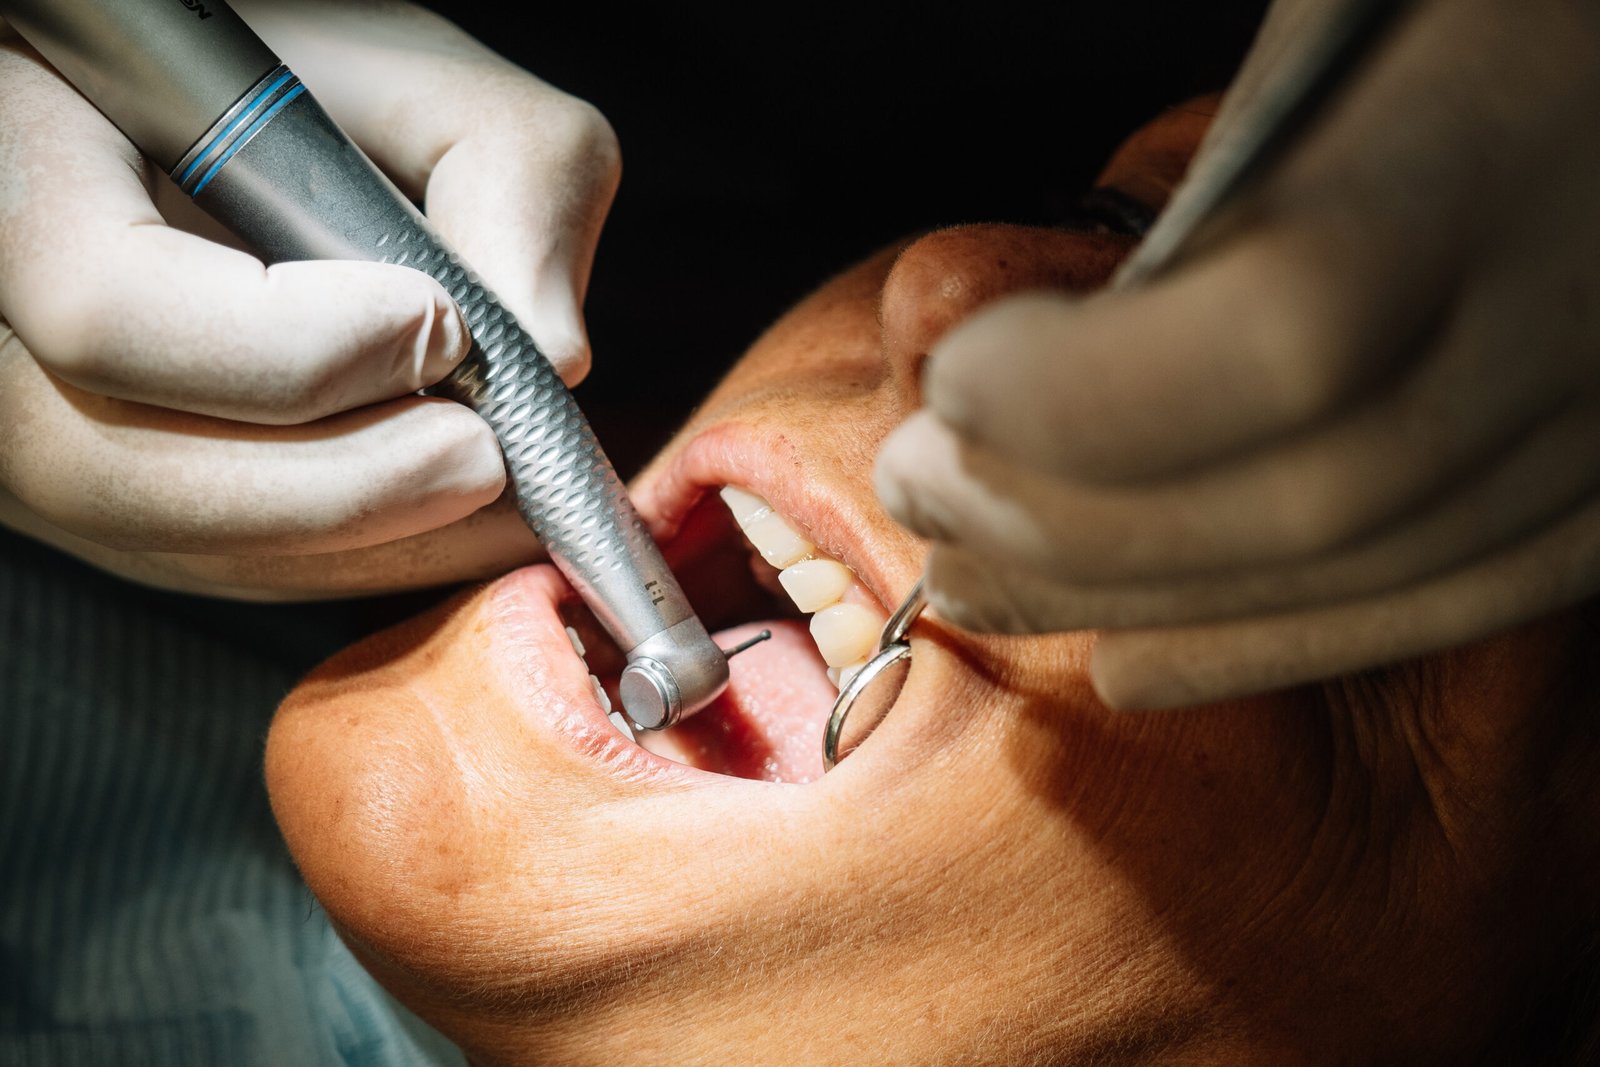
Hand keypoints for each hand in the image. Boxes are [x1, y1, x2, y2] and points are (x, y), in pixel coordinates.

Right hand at [0, 0, 619, 598]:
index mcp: (33, 159)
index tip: (436, 322)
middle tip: (488, 454)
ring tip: (499, 491)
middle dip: (346, 485)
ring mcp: (33, 415)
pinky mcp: (103, 487)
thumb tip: (550, 360)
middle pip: (125, 473)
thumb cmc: (322, 72)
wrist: (249, 126)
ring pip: (170, 543)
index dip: (292, 349)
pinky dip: (345, 563)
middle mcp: (3, 312)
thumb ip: (513, 175)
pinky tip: (446, 520)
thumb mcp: (430, 75)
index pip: (107, 306)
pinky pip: (207, 567)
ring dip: (361, 543)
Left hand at [876, 0, 1599, 707]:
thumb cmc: (1467, 10)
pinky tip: (1126, 659)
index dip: (1084, 394)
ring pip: (1367, 569)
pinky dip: (1266, 641)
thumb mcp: (1337, 24)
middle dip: (1065, 515)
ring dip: (1133, 596)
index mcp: (1508, 133)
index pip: (1285, 331)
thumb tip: (1023, 349)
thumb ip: (1215, 180)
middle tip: (918, 489)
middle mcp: (1594, 300)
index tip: (954, 383)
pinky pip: (1449, 597)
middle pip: (1309, 492)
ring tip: (976, 577)